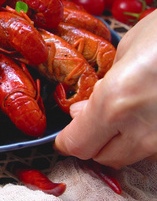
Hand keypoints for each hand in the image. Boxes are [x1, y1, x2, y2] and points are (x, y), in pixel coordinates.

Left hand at [54, 10, 156, 168]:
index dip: (65, 141)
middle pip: (102, 157)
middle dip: (91, 142)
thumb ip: (100, 90)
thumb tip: (83, 112)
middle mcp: (140, 130)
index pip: (77, 145)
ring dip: (119, 142)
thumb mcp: (124, 54)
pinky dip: (144, 138)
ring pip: (131, 157)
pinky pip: (154, 149)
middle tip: (91, 120)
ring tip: (122, 114)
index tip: (63, 134)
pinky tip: (146, 114)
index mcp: (114, 104)